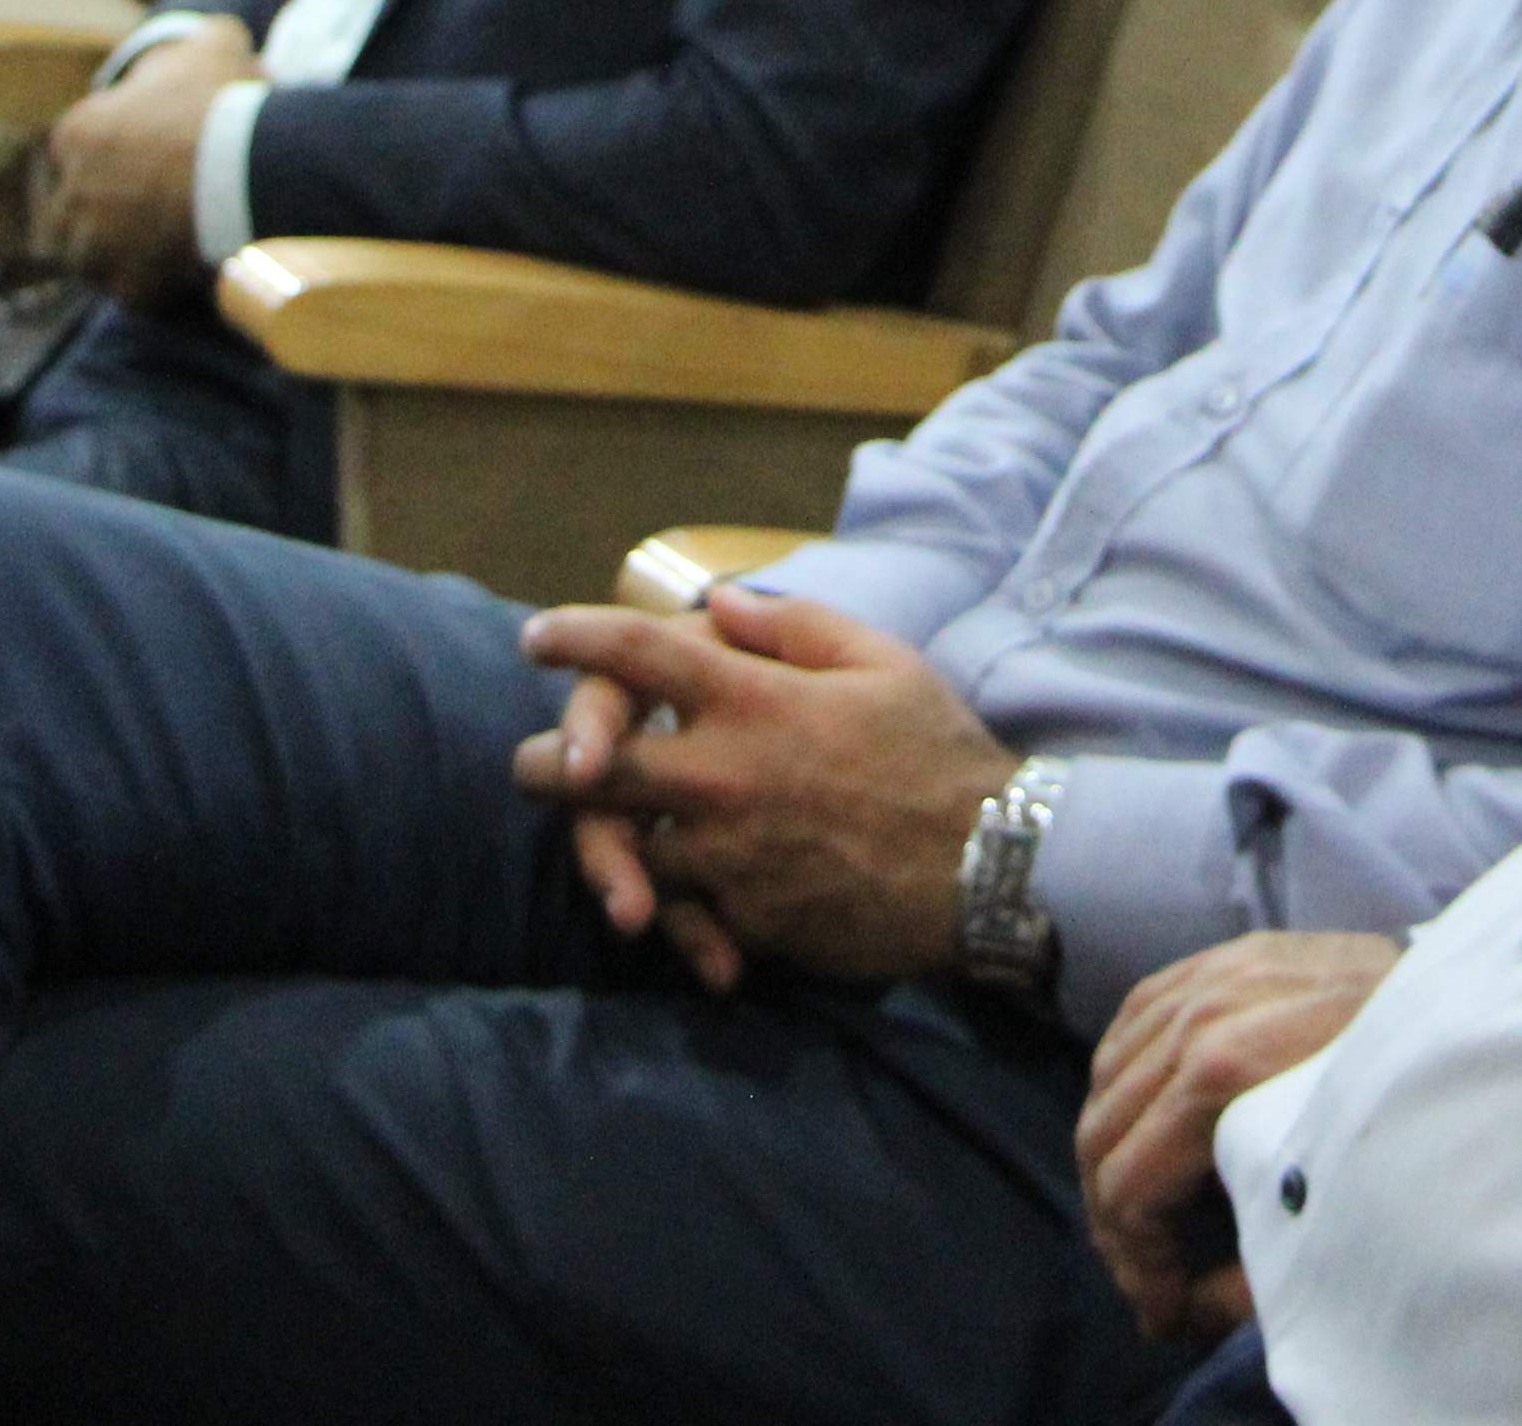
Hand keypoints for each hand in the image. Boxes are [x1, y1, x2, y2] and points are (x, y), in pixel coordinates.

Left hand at [30, 21, 253, 298]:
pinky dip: (153, 287)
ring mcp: (95, 245)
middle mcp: (72, 192)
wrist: (246, 164)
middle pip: (71, 211)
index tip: (135, 164)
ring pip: (91, 258)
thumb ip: (203, 37)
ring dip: (115, 255)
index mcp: (76, 132)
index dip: (102, 160)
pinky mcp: (128, 285)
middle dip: (98, 213)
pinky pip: (132, 292)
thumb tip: (215, 34)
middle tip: (143, 212)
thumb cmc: (223, 101)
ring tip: (156, 249)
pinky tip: (181, 275)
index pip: (68, 153)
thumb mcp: (214, 45)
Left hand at [509, 586, 1016, 989]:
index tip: (535, 637)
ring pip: (623, 851)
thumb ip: (795, 627)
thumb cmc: (937, 754)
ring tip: (607, 844)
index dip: (574, 637)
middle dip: (545, 769)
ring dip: (607, 846)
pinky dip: (675, 910)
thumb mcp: (884, 663)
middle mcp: (721, 776)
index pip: (635, 655)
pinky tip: (677, 911)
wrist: (986, 868)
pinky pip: (681, 912)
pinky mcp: (743, 917)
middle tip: (540, 770)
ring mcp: (725, 854)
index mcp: (752, 701)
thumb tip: (725, 605)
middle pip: (584, 773)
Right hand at [1076, 931, 1397, 1342]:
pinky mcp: (1222, 955)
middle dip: (1116, 1223)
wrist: (1477, 1012)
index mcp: (1222, 1077)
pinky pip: (1133, 1020)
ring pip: (1107, 1077)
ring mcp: (1209, 977)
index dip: (1137, 1267)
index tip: (1168, 1313)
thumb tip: (1193, 1308)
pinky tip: (1146, 1120)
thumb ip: (1251, 1274)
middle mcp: (1201, 1019)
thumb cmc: (1413, 1114)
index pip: (1126, 1187)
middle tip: (1152, 1276)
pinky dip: (1123, 1077)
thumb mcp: (1334, 1212)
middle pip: (1103, 1134)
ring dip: (1113, 1152)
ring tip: (1148, 1210)